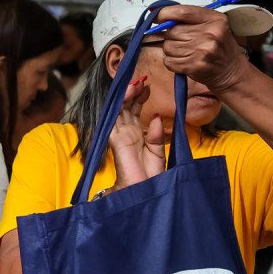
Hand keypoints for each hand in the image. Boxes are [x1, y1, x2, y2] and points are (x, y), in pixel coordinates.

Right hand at [108, 76, 165, 191]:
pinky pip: (114, 118)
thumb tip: (155, 117)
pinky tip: (128, 93)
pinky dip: (120, 104)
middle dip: (133, 93)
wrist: (145, 193)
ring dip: (127, 95)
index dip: (139, 98)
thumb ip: (155, 135)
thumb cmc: (150, 178)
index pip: (134, 113)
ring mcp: (119, 137)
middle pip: (125, 109)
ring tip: (137, 82)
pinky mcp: (115, 140)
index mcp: (135, 138)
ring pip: (119, 110)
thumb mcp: (158, 152)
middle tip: (143, 80)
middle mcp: (125, 136)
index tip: (147, 86)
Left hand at [157, 4, 249, 93]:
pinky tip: (184, 60)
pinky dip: (172, 61)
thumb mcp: (212, 25)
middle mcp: (209, 34)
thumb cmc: (218, 46)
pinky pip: (168, 61)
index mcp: (214, 20)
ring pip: (168, 46)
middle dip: (171, 36)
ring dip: (171, 50)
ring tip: (186, 51)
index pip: (183, 12)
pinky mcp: (193, 66)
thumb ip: (189, 18)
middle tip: (182, 40)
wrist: (230, 70)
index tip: (159, 17)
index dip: (166, 14)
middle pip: (172, 31)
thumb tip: (160, 16)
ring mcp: (201, 51)